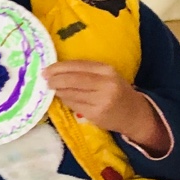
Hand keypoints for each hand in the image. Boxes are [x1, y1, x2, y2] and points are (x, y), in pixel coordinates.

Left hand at [42, 61, 168, 153]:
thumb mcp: (106, 76)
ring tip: (53, 88)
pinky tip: (64, 97)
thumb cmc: (116, 91)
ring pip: (71, 93)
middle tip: (45, 79)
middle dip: (55, 79)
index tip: (47, 69)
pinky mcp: (96, 114)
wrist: (134, 113)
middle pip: (72, 79)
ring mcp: (101, 100)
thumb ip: (86, 72)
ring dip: (58, 90)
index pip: (78, 66)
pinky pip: (73, 105)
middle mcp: (105, 84)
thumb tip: (56, 70)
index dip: (59, 67)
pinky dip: (65, 100)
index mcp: (107, 70)